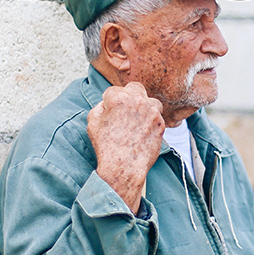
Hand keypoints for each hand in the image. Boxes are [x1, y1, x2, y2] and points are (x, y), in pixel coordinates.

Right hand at [87, 82, 165, 211]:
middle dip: (128, 96)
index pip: (113, 91)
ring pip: (150, 101)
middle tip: (124, 110)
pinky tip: (143, 131)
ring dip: (144, 107)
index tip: (109, 111)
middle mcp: (138, 101)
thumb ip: (99, 107)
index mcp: (119, 98)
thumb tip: (107, 104)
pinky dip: (151, 121)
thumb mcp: (93, 123)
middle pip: (134, 88)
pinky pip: (157, 117)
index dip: (109, 101)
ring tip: (136, 120)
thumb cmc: (106, 146)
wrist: (124, 166)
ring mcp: (152, 112)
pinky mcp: (161, 124)